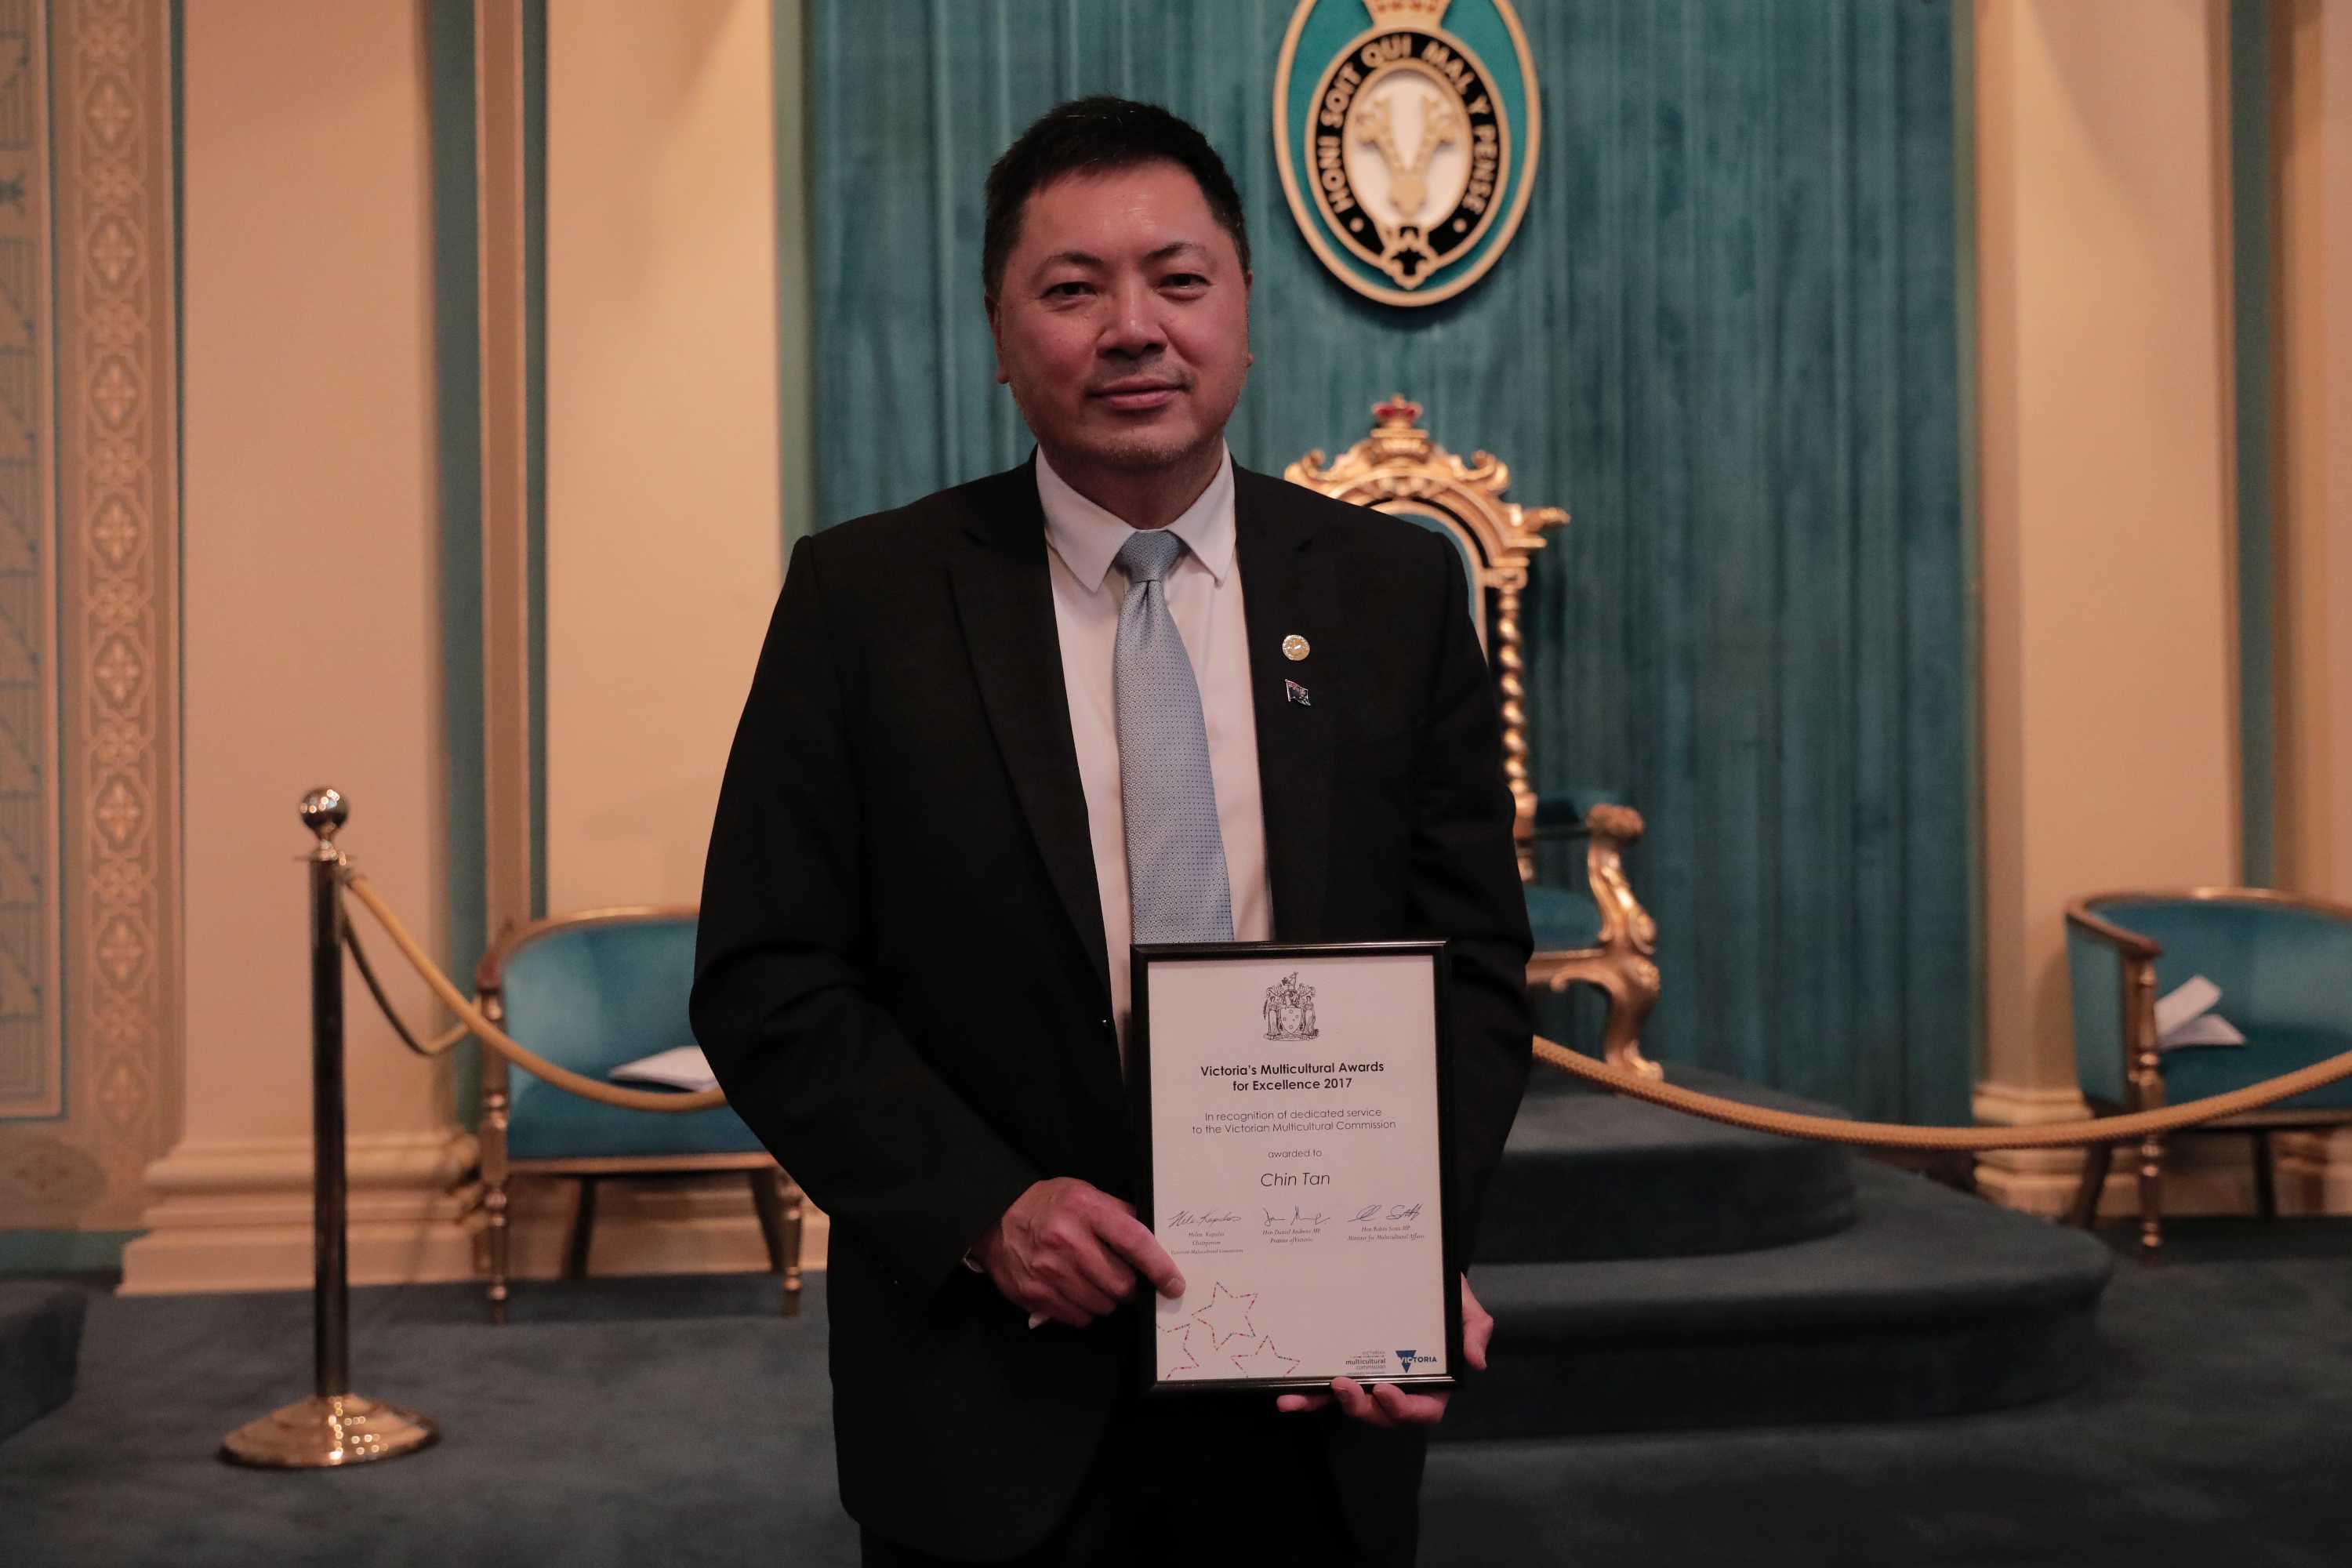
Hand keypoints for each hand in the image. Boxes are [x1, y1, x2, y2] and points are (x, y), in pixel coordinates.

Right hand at [974, 1177, 1185, 1327]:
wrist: (996, 1219)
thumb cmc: (1048, 1205)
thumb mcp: (1085, 1194)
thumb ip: (1119, 1214)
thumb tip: (1155, 1238)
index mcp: (1085, 1209)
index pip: (1134, 1242)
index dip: (1159, 1267)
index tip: (1174, 1284)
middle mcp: (1066, 1240)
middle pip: (1121, 1284)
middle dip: (1128, 1287)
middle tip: (1120, 1277)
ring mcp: (1049, 1271)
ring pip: (1102, 1306)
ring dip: (1106, 1299)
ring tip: (1092, 1280)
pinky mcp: (1035, 1294)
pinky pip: (1078, 1318)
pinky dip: (1083, 1309)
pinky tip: (1074, 1290)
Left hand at [1274, 1273, 1490, 1425]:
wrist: (1409, 1268)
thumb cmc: (1438, 1290)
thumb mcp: (1460, 1303)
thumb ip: (1474, 1328)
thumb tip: (1476, 1361)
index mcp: (1430, 1380)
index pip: (1423, 1409)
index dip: (1405, 1409)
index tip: (1386, 1390)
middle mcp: (1397, 1385)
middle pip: (1381, 1415)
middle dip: (1361, 1408)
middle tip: (1343, 1385)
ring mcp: (1368, 1379)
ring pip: (1348, 1405)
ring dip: (1324, 1405)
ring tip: (1299, 1397)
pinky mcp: (1342, 1368)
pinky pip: (1324, 1390)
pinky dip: (1307, 1396)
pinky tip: (1286, 1395)